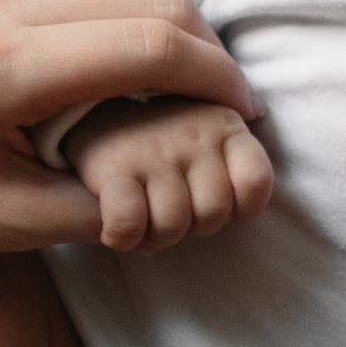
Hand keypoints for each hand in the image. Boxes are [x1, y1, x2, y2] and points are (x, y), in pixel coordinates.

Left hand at [0, 0, 259, 276]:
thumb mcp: (1, 226)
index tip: (248, 112)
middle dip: (204, 43)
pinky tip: (130, 39)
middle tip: (226, 95)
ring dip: (167, 8)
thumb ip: (98, 201)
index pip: (148, 46)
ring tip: (184, 69)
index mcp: (0, 70)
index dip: (215, 79)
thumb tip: (176, 179)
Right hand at [62, 96, 273, 252]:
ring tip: (144, 216)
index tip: (217, 202)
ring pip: (173, 226)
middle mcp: (193, 131)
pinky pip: (130, 225)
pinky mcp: (113, 166)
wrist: (89, 109)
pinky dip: (123, 237)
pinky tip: (115, 227)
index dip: (241, 208)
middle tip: (171, 208)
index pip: (256, 182)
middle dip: (193, 226)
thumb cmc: (161, 141)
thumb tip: (246, 209)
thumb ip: (235, 165)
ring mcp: (154, 149)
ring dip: (155, 236)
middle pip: (214, 214)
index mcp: (225, 124)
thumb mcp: (207, 138)